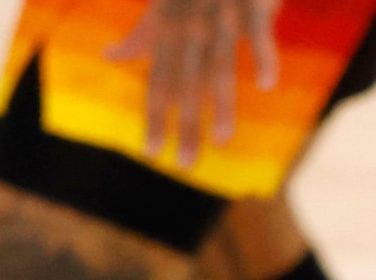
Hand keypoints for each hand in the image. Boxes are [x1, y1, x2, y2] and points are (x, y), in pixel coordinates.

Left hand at [109, 0, 281, 169]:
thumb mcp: (159, 4)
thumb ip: (140, 33)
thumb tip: (109, 55)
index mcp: (167, 27)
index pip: (159, 81)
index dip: (154, 117)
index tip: (152, 153)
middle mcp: (190, 26)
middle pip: (185, 83)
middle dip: (183, 125)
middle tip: (184, 166)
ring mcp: (220, 16)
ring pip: (220, 66)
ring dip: (220, 104)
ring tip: (222, 141)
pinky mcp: (251, 6)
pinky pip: (258, 33)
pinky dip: (264, 57)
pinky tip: (266, 84)